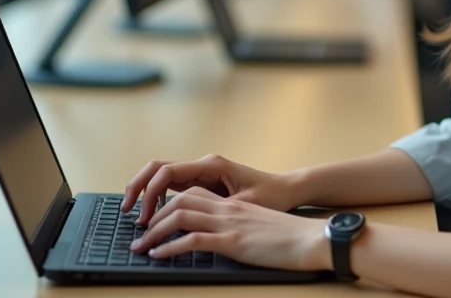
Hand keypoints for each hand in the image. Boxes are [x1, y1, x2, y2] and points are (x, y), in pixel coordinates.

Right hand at [121, 154, 303, 224]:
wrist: (286, 189)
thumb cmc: (271, 195)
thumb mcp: (245, 205)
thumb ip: (219, 209)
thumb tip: (192, 218)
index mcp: (211, 165)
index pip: (168, 172)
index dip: (150, 192)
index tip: (144, 216)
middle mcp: (202, 165)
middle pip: (158, 168)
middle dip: (138, 186)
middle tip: (127, 210)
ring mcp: (200, 173)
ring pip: (162, 176)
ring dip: (146, 192)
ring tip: (137, 216)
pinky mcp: (201, 183)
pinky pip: (172, 186)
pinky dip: (158, 197)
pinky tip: (154, 215)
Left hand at [131, 186, 331, 271]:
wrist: (311, 238)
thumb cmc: (289, 237)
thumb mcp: (259, 226)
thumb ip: (239, 226)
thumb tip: (222, 238)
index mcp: (233, 205)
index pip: (193, 193)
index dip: (169, 203)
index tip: (155, 220)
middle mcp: (228, 209)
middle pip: (180, 200)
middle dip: (154, 215)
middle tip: (139, 233)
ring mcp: (229, 223)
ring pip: (180, 216)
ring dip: (154, 232)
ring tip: (140, 247)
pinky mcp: (233, 241)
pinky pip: (193, 240)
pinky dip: (170, 248)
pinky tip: (158, 256)